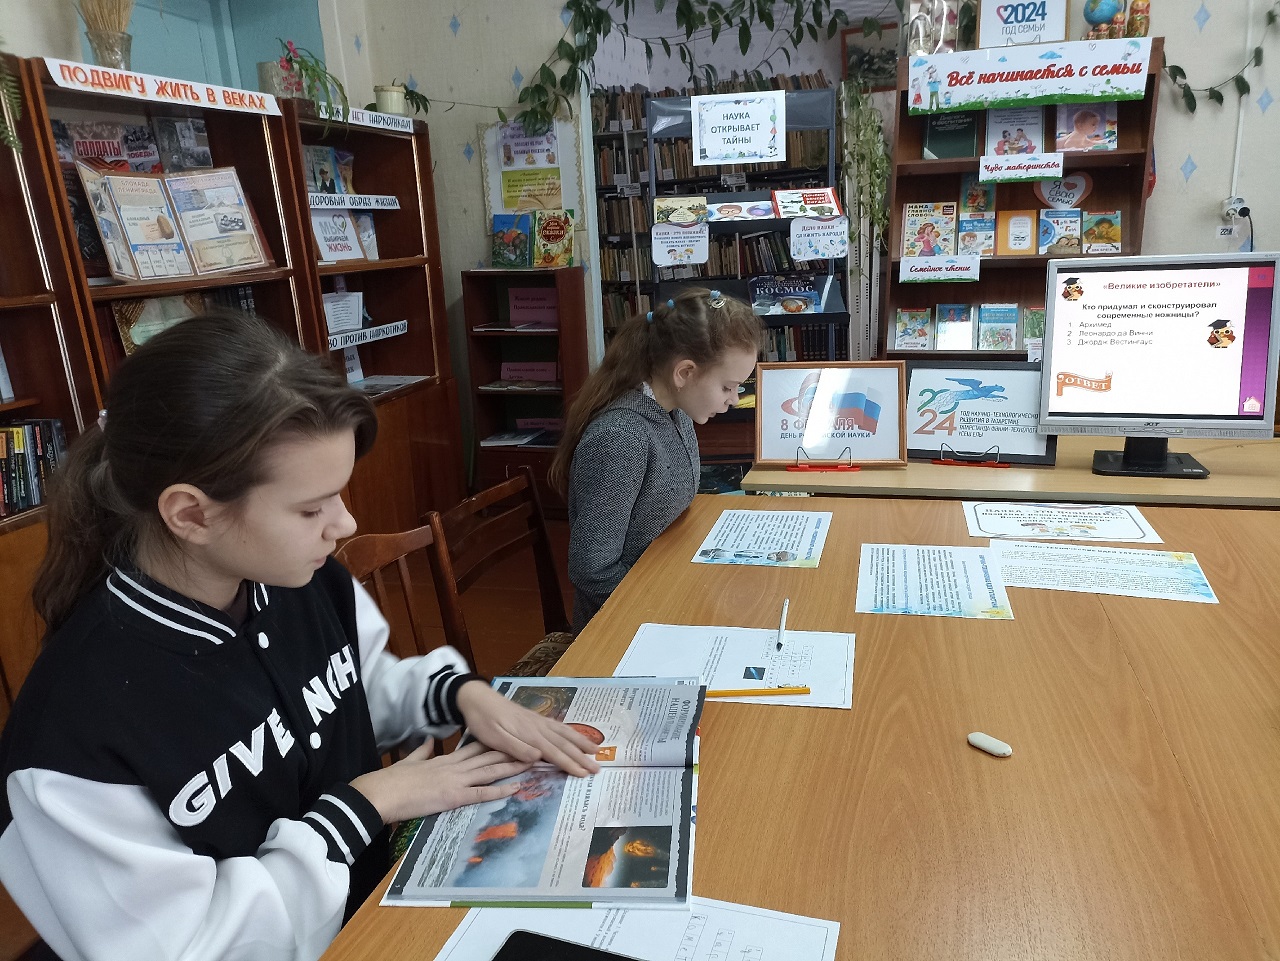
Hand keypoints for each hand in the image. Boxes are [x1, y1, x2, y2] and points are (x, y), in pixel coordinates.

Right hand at [350, 739, 532, 823]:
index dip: (495, 743)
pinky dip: (500, 790)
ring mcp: (455, 780)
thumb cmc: (392, 780)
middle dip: (511, 752)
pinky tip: (516, 788)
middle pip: (488, 756)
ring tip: (532, 762)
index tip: (511, 738)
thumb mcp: (410, 761)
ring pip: (490, 771)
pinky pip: (481, 793)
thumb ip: (422, 751)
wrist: (381, 792)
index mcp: (445, 760)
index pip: (475, 748)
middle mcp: (454, 767)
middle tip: (532, 748)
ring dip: (512, 767)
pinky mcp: (453, 797)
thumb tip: (427, 741)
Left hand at [455, 680, 601, 777]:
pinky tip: (576, 735)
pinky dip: (571, 732)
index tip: (585, 773)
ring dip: (581, 742)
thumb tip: (538, 757)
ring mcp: (538, 721)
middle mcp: (538, 727)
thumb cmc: (484, 720)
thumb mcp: (494, 738)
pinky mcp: (535, 718)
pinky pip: (559, 726)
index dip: (570, 764)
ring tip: (597, 750)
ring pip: (565, 733)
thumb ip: (516, 748)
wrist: (478, 698)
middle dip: (582, 756)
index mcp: (529, 735)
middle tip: (598, 768)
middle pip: (565, 744)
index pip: (554, 752)